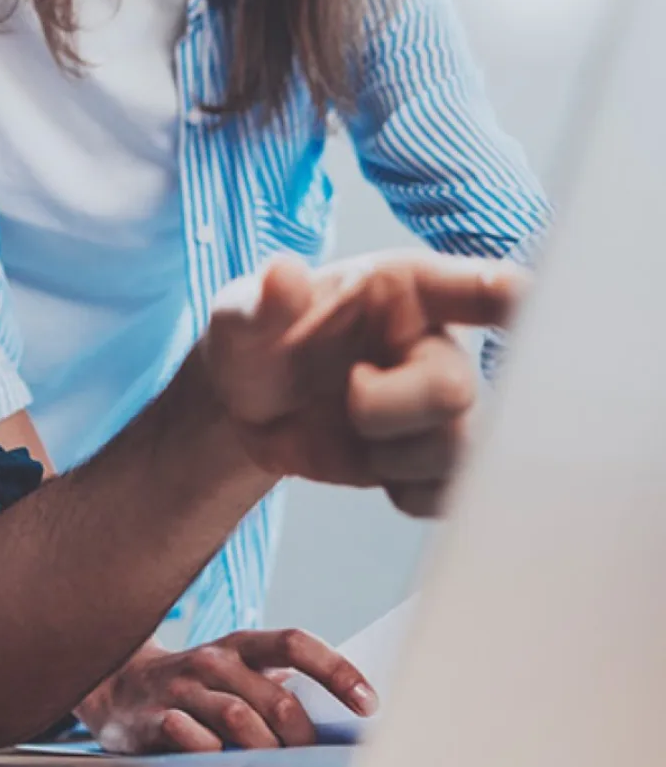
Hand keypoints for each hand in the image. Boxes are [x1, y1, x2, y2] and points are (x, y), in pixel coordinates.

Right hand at [77, 632, 374, 753]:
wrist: (115, 683)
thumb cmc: (195, 682)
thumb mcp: (235, 670)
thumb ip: (277, 684)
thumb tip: (345, 711)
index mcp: (240, 645)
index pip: (295, 644)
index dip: (336, 671)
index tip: (369, 704)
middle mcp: (212, 661)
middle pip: (274, 698)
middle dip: (301, 736)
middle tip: (310, 758)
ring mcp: (181, 689)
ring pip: (238, 720)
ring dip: (264, 749)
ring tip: (271, 765)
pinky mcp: (153, 718)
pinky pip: (193, 739)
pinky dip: (213, 753)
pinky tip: (218, 759)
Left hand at [198, 252, 527, 515]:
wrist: (246, 410)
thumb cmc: (254, 343)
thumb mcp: (241, 316)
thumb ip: (262, 301)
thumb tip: (282, 274)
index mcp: (405, 291)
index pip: (478, 287)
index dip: (512, 298)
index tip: (526, 303)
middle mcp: (434, 344)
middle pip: (456, 389)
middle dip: (388, 408)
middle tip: (348, 392)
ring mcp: (437, 406)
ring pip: (459, 449)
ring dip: (393, 456)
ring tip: (351, 431)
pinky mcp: (430, 458)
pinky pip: (450, 492)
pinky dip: (409, 493)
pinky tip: (373, 470)